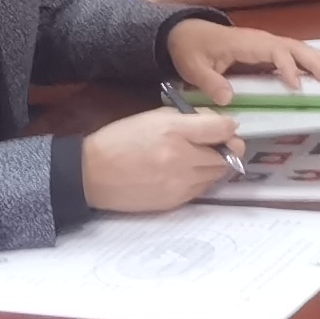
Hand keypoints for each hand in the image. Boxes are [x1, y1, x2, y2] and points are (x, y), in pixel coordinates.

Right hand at [82, 108, 238, 212]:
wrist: (92, 174)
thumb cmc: (120, 140)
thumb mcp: (153, 117)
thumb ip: (187, 117)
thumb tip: (217, 122)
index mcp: (174, 131)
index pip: (222, 129)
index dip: (228, 126)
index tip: (225, 127)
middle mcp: (181, 159)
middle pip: (227, 155)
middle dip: (226, 147)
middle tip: (216, 143)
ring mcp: (180, 183)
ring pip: (218, 174)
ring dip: (216, 164)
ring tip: (199, 157)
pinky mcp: (175, 201)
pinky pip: (203, 189)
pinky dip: (201, 179)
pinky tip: (186, 172)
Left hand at [164, 20, 319, 100]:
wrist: (184, 33)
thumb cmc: (190, 49)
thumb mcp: (193, 67)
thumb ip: (210, 82)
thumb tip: (229, 99)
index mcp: (246, 43)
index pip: (274, 52)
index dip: (288, 68)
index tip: (297, 87)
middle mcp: (261, 41)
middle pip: (294, 47)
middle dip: (315, 62)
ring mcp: (264, 44)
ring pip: (297, 48)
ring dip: (318, 59)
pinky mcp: (265, 50)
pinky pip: (292, 54)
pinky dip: (309, 61)